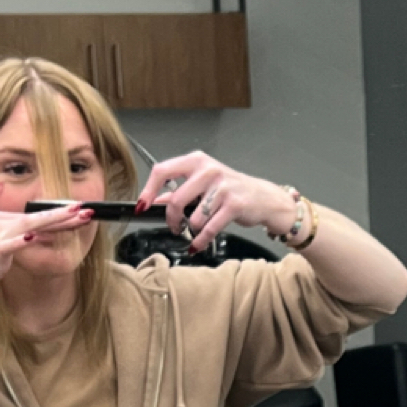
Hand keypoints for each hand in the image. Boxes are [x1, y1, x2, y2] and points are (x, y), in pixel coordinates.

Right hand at [0, 185, 91, 302]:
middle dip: (64, 214)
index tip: (77, 211)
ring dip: (53, 222)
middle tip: (86, 210)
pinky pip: (9, 246)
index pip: (33, 216)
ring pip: (30, 227)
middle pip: (37, 218)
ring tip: (75, 218)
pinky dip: (20, 242)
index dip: (57, 215)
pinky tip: (33, 237)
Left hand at [135, 151, 296, 252]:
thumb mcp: (204, 184)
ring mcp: (222, 187)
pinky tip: (198, 244)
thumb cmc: (233, 189)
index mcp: (197, 161)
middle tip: (174, 227)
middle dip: (172, 219)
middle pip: (176, 199)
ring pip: (194, 217)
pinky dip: (200, 240)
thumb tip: (155, 200)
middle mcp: (209, 170)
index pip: (162, 171)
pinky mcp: (234, 204)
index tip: (143, 206)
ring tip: (197, 229)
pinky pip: (209, 228)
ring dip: (192, 229)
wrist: (264, 198)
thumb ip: (179, 190)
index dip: (148, 190)